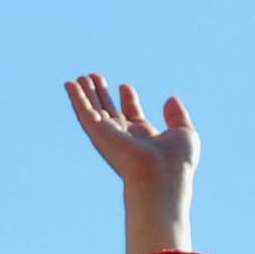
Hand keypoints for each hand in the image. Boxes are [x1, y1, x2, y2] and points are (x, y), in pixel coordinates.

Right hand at [65, 73, 198, 253]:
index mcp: (144, 137)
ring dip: (86, 94)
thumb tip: (171, 99)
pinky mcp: (99, 134)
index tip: (125, 87)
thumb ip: (178, 116)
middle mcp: (125, 138)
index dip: (128, 100)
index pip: (132, 116)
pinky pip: (84, 113)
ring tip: (81, 77)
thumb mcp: (184, 133)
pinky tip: (70, 84)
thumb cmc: (177, 163)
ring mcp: (110, 137)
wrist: (162, 176)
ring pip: (94, 112)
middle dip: (103, 95)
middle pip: (110, 112)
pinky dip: (76, 98)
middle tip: (96, 77)